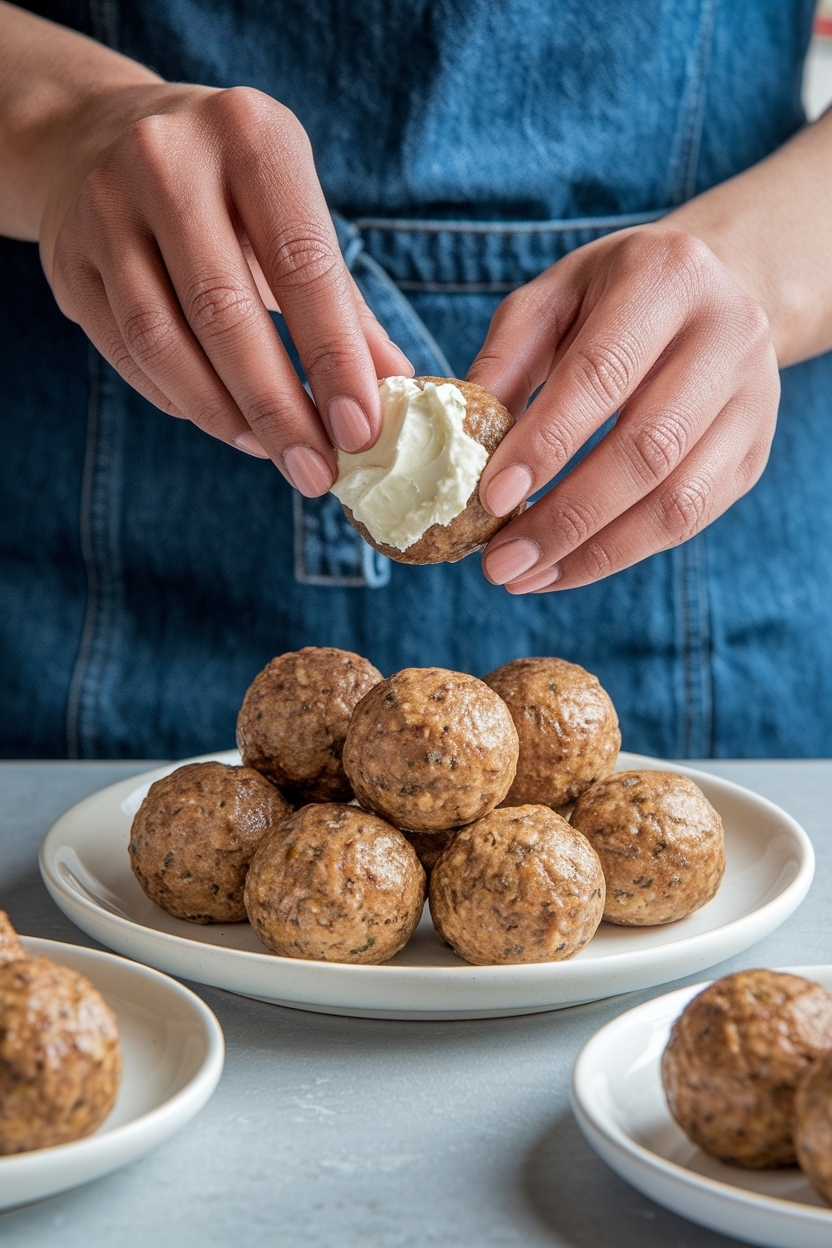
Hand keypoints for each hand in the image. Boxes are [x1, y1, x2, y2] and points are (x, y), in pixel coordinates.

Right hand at [39, 84, 409, 493]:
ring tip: (272, 452)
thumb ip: (343, 302)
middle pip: (225, 313)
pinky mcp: (66, 261)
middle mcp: (167, 162)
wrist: (102, 139)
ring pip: (163, 342)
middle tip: (316, 470)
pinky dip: (180, 402)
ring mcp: (104, 210)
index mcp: (250, 136)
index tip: (360, 430)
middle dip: (278, 408)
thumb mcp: (294, 213)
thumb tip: (395, 388)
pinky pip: (127, 354)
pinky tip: (224, 423)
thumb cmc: (229, 190)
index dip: (333, 358)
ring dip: (224, 415)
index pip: (302, 264)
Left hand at [469, 228, 779, 592]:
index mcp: (667, 278)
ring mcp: (752, 400)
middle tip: (500, 562)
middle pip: (647, 449)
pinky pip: (691, 521)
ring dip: (594, 552)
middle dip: (566, 517)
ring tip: (525, 576)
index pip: (602, 374)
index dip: (547, 444)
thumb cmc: (612, 298)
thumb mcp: (553, 297)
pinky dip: (621, 554)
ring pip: (677, 500)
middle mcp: (728, 335)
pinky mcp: (753, 454)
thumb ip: (508, 358)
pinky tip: (564, 568)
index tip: (493, 499)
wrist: (714, 291)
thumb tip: (464, 443)